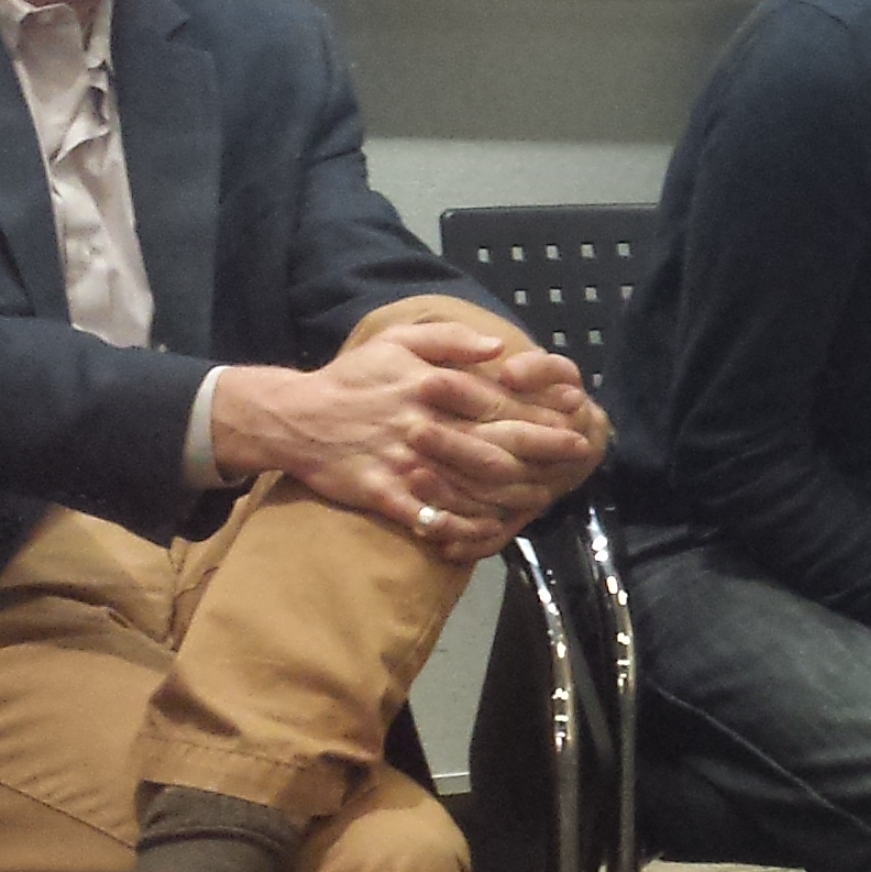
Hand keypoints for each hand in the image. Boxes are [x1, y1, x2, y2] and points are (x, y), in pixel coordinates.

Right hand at [215, 323, 598, 559]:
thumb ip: (451, 340)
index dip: (541, 412)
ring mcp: (405, 463)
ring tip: (544, 496)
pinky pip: (429, 517)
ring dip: (511, 494)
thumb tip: (501, 346)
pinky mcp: (384, 493)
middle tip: (576, 458)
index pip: (500, 402)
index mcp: (433, 386)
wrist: (294, 417)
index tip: (575, 417)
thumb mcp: (399, 341)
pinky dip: (461, 527)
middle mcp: (424, 424)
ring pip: (470, 484)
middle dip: (541, 452)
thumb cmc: (355, 378)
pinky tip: (488, 531)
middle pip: (495, 443)